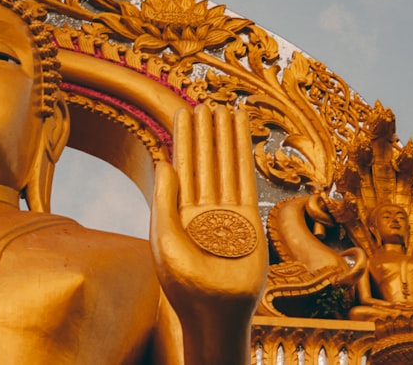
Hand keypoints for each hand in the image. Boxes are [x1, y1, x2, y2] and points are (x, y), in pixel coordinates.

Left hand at [151, 104, 266, 363]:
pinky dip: (244, 156)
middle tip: (205, 99)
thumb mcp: (166, 241)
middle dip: (204, 131)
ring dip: (225, 137)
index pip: (182, 165)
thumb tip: (164, 161)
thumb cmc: (184, 284)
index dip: (184, 138)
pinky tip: (243, 137)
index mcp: (177, 210)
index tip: (185, 111)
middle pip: (204, 159)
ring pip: (225, 164)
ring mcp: (226, 211)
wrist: (215, 312)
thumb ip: (164, 202)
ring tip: (225, 108)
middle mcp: (202, 206)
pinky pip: (245, 180)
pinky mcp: (248, 219)